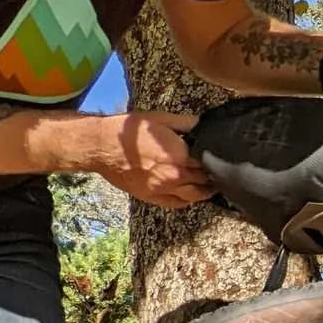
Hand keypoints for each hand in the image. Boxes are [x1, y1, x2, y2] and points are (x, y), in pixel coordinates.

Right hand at [85, 111, 212, 208]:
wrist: (102, 147)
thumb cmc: (129, 131)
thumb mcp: (160, 119)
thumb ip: (185, 122)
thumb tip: (201, 124)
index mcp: (180, 156)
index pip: (208, 162)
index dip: (215, 159)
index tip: (219, 156)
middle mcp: (175, 176)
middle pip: (204, 180)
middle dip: (212, 175)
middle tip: (217, 170)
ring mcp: (163, 189)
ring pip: (194, 196)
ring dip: (205, 192)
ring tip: (211, 185)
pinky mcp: (152, 197)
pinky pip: (177, 204)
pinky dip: (188, 201)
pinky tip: (191, 195)